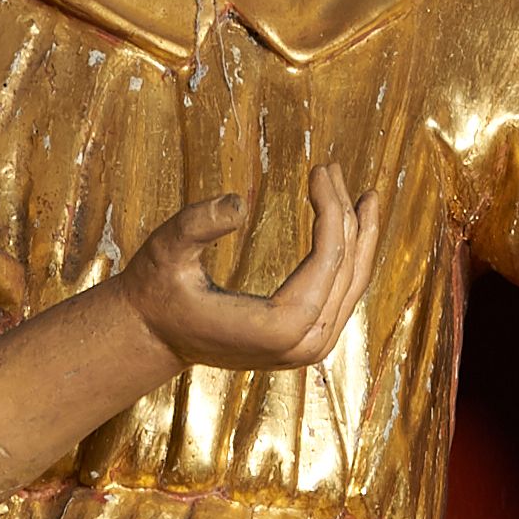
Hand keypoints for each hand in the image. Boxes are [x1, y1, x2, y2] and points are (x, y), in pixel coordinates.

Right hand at [124, 162, 379, 373]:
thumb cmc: (156, 291)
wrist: (152, 336)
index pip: (329, 260)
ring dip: (360, 237)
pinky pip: (342, 297)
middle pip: (346, 270)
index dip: (332, 210)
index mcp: (278, 328)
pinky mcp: (306, 344)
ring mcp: (308, 349)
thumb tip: (239, 205)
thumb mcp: (166, 250)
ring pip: (353, 286)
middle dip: (346, 215)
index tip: (320, 169)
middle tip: (332, 169)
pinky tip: (354, 229)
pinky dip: (352, 260)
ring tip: (366, 197)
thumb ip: (196, 225)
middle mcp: (302, 345)